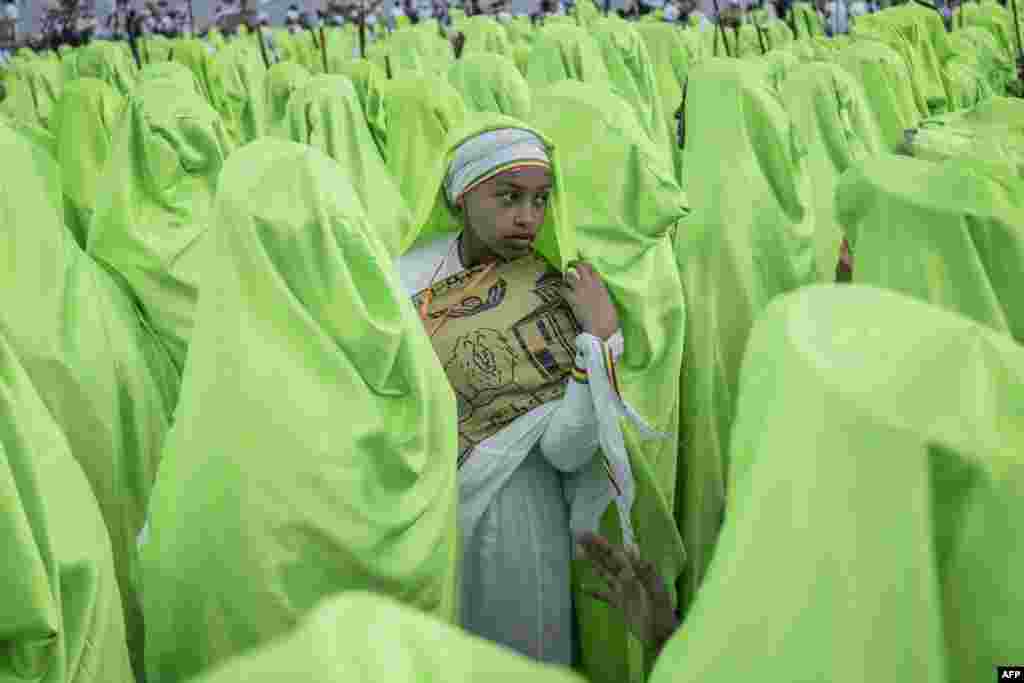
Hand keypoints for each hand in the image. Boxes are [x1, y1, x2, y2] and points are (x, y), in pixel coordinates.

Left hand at [561, 262, 618, 340]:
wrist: (600, 328)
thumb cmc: (609, 318)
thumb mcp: (609, 302)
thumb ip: (603, 293)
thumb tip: (600, 291)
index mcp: (600, 285)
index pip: (592, 269)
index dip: (586, 266)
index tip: (583, 266)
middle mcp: (589, 284)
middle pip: (580, 268)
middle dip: (574, 266)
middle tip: (571, 267)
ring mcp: (579, 291)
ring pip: (569, 276)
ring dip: (567, 278)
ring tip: (566, 281)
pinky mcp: (572, 299)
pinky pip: (562, 290)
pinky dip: (561, 290)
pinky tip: (562, 292)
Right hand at [576, 532, 678, 652]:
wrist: (662, 636)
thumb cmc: (661, 614)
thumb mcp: (654, 592)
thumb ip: (643, 573)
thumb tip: (632, 553)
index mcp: (638, 573)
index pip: (617, 555)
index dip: (603, 545)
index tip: (592, 536)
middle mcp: (630, 579)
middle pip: (609, 561)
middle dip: (595, 549)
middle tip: (580, 536)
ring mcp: (625, 591)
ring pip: (606, 574)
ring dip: (594, 563)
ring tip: (580, 553)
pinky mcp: (622, 604)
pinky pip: (606, 595)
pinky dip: (595, 592)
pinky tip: (584, 589)